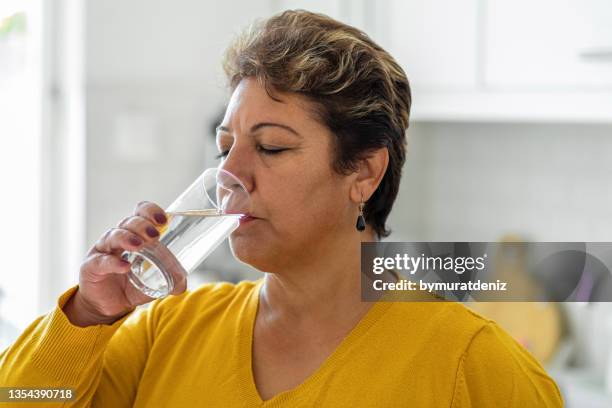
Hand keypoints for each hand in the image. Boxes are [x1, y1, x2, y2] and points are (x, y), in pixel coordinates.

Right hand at [63, 201, 186, 326]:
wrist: (108, 305)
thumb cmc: (131, 285)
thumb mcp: (154, 282)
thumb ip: (170, 280)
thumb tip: (183, 284)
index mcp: (134, 234)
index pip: (140, 213)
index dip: (151, 211)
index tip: (163, 220)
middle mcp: (118, 238)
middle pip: (128, 222)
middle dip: (142, 225)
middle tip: (155, 235)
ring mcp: (103, 251)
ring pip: (113, 236)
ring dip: (127, 238)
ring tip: (139, 246)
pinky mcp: (91, 267)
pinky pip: (101, 261)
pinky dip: (113, 263)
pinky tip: (124, 266)